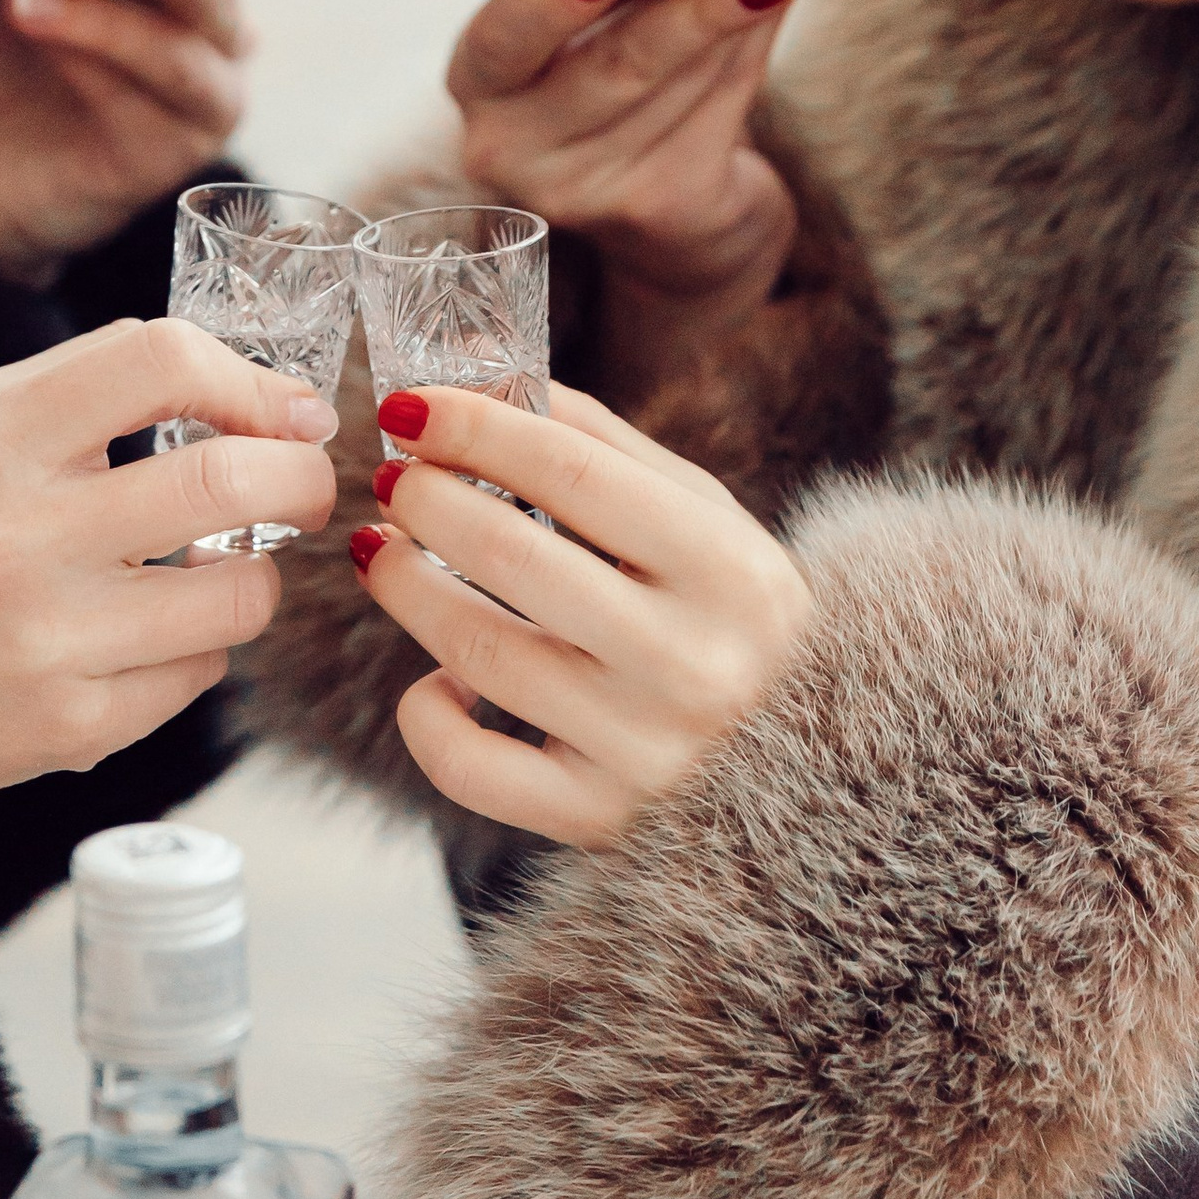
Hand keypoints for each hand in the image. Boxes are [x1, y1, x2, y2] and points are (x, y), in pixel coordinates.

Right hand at [0, 317, 337, 1051]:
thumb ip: (88, 393)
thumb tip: (254, 392)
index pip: (160, 360)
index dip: (251, 378)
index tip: (290, 408)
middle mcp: (18, 533)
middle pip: (232, 478)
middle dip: (304, 476)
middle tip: (310, 481)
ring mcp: (47, 639)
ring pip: (241, 593)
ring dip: (258, 575)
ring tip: (221, 566)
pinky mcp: (69, 729)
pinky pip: (199, 675)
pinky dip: (197, 648)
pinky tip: (146, 637)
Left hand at [351, 378, 809, 845]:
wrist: (814, 766)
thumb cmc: (736, 618)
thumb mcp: (705, 517)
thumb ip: (600, 447)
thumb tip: (482, 379)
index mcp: (729, 568)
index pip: (573, 473)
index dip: (476, 429)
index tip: (410, 406)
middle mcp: (692, 663)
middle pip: (517, 560)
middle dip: (430, 501)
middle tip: (393, 477)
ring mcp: (644, 752)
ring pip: (481, 655)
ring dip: (407, 588)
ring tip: (383, 548)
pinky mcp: (597, 818)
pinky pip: (472, 770)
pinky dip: (428, 717)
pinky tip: (432, 678)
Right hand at [450, 0, 804, 321]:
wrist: (668, 208)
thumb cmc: (619, 76)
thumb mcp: (595, 20)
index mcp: (480, 81)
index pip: (498, 44)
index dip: (546, 4)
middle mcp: (514, 148)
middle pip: (613, 71)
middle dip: (690, 10)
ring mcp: (587, 192)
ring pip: (680, 85)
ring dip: (743, 11)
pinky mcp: (662, 211)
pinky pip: (722, 116)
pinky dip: (757, 44)